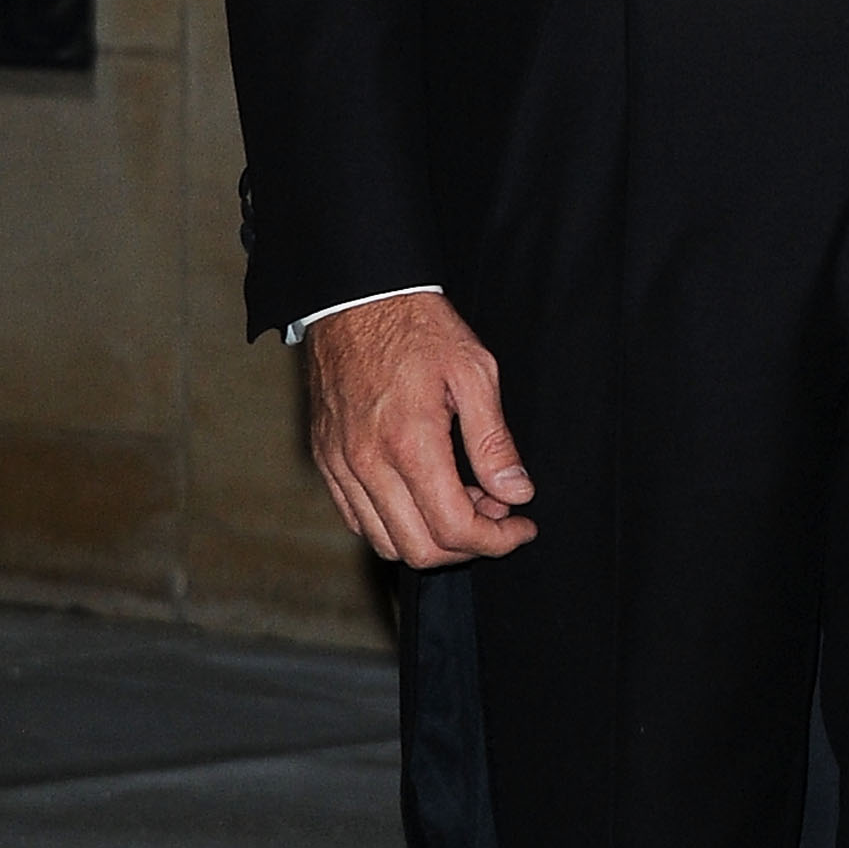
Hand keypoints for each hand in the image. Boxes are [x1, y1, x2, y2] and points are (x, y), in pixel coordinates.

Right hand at [304, 292, 535, 567]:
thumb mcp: (474, 372)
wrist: (355, 297)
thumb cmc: (417, 327)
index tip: (523, 524)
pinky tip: (425, 493)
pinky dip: (395, 523)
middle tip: (498, 512)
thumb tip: (516, 492)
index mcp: (410, 443)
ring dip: (432, 536)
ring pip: (385, 541)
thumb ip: (493, 441)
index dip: (497, 540)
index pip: (454, 528)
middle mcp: (367, 463)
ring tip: (464, 499)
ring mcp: (340, 464)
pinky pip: (357, 518)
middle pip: (419, 549)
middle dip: (469, 545)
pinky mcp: (326, 459)